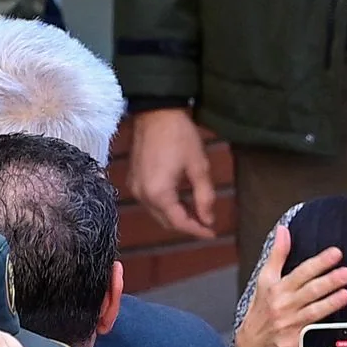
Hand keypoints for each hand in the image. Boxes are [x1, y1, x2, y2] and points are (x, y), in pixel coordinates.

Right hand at [128, 108, 215, 238]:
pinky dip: (166, 205)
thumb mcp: (198, 166)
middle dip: (187, 225)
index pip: (179, 222)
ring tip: (197, 213)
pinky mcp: (134, 179)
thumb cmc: (179, 136)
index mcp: (158, 194)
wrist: (156, 112)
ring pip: (157, 213)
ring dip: (176, 216)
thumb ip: (205, 197)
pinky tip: (181, 200)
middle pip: (166, 221)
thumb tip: (209, 220)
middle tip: (207, 224)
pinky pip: (150, 201)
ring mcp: (135, 187)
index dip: (197, 231)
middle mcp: (142, 195)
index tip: (213, 233)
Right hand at [236, 225, 346, 346]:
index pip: (301, 272)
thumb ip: (277, 255)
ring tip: (346, 293)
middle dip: (329, 281)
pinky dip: (325, 326)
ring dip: (331, 302)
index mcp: (277, 288)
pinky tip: (339, 321)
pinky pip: (312, 332)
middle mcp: (283, 305)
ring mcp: (290, 325)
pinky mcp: (295, 343)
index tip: (336, 253)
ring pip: (313, 312)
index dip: (319, 262)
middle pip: (310, 291)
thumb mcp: (265, 280)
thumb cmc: (260, 310)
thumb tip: (283, 230)